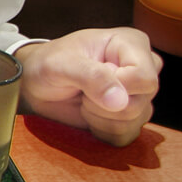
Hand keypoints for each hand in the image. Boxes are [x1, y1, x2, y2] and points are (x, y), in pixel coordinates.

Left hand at [14, 27, 161, 146]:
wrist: (37, 83)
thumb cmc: (49, 63)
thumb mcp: (62, 63)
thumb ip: (91, 76)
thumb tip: (120, 102)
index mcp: (132, 44)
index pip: (145, 78)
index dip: (116, 87)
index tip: (87, 80)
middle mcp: (143, 68)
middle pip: (140, 103)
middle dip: (102, 105)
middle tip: (81, 91)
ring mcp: (139, 94)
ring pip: (134, 122)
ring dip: (99, 118)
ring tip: (83, 100)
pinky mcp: (130, 117)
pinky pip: (126, 136)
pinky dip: (102, 131)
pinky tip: (88, 115)